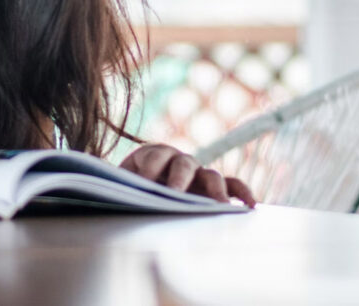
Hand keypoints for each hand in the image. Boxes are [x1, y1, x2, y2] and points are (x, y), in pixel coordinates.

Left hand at [120, 143, 255, 207]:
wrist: (139, 185)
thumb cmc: (129, 184)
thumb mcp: (122, 180)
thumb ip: (121, 181)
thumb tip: (108, 183)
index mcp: (153, 154)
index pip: (155, 156)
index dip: (150, 166)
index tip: (144, 180)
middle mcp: (179, 160)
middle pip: (184, 164)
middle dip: (180, 177)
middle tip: (176, 193)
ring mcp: (198, 173)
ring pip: (212, 175)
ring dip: (215, 188)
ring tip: (220, 204)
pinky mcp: (212, 186)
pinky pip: (232, 185)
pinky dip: (242, 192)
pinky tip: (250, 205)